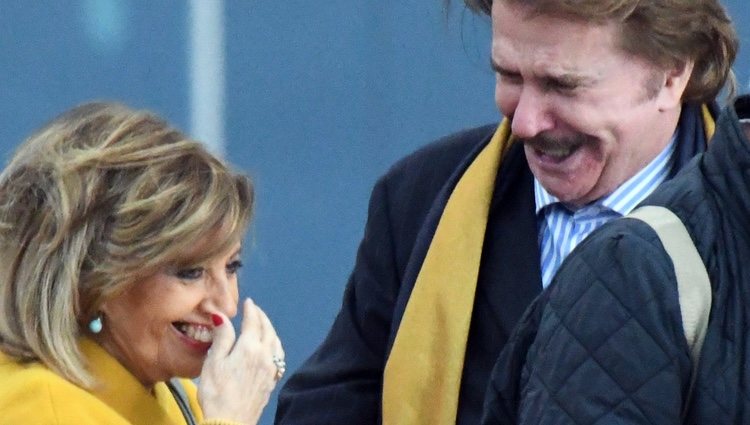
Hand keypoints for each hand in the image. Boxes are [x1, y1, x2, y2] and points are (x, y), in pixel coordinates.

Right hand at [198, 298, 284, 424]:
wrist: (230, 423)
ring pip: (276, 343)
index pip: (253, 322)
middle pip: (268, 330)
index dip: (251, 310)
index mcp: (250, 348)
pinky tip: (270, 349)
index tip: (249, 302)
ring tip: (264, 326)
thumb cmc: (217, 394)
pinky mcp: (271, 382)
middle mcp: (265, 356)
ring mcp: (271, 370)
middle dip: (262, 317)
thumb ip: (222, 337)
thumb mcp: (214, 362)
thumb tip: (223, 317)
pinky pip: (279, 357)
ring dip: (270, 330)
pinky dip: (275, 346)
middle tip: (255, 310)